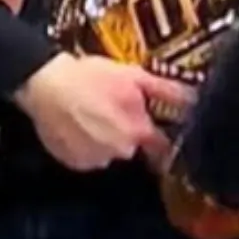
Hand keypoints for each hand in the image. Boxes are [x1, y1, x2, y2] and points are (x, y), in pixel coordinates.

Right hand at [14, 53, 195, 173]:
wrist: (43, 82)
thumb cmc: (86, 76)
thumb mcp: (131, 75)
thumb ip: (165, 90)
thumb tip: (195, 99)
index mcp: (138, 132)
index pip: (162, 147)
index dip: (159, 136)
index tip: (155, 131)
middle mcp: (120, 151)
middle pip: (131, 146)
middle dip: (125, 132)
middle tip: (110, 110)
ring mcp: (95, 159)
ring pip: (107, 152)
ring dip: (102, 139)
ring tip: (88, 115)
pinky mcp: (73, 162)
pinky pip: (86, 157)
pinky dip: (83, 145)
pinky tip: (74, 126)